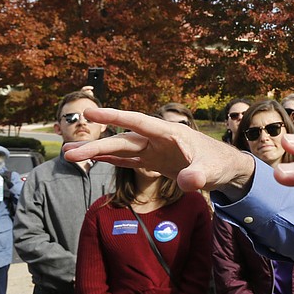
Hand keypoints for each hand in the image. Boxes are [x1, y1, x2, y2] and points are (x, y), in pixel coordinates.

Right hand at [62, 108, 254, 194]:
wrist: (226, 169)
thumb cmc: (219, 164)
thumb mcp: (210, 171)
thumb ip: (198, 175)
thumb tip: (189, 182)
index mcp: (169, 133)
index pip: (138, 122)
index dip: (115, 116)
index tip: (92, 111)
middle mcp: (158, 138)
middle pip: (123, 139)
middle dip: (96, 145)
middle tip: (67, 151)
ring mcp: (154, 149)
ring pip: (121, 148)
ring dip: (98, 152)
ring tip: (70, 155)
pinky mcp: (154, 160)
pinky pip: (129, 159)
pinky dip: (111, 159)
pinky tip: (93, 160)